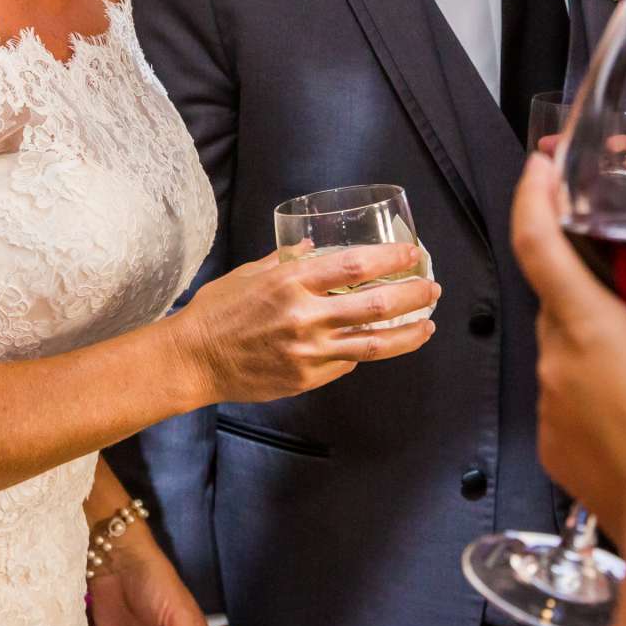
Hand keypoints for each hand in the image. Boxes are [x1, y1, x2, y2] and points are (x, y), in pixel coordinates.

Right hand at [170, 243, 436, 404]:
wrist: (193, 359)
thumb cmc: (218, 310)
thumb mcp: (250, 273)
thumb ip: (286, 261)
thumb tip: (313, 247)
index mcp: (290, 282)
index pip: (354, 266)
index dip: (390, 259)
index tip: (413, 255)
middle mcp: (304, 316)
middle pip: (375, 304)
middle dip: (412, 295)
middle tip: (431, 288)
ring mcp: (308, 351)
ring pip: (373, 343)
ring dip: (407, 334)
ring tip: (427, 326)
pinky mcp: (306, 378)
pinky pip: (347, 364)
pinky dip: (366, 353)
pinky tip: (379, 345)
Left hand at [509, 154, 625, 542]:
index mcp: (591, 332)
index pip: (539, 246)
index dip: (532, 196)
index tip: (537, 165)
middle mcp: (557, 369)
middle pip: (560, 301)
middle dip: (587, 281)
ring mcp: (551, 413)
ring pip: (567, 353)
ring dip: (599, 343)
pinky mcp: (555, 452)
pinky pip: (568, 400)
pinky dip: (596, 389)